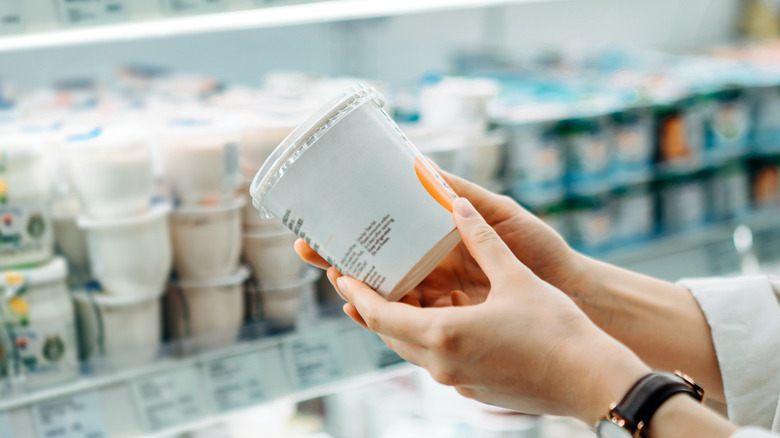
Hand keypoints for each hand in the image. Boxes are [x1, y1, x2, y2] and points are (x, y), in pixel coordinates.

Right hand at [295, 169, 582, 306]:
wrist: (573, 292)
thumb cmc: (540, 248)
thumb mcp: (501, 214)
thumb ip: (464, 197)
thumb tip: (425, 166)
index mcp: (442, 239)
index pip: (391, 234)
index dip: (358, 229)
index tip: (325, 219)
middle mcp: (435, 268)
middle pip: (380, 264)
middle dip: (343, 257)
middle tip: (308, 248)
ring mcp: (441, 297)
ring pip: (389, 293)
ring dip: (357, 287)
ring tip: (329, 277)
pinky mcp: (452, 322)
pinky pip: (412, 321)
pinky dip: (385, 317)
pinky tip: (361, 311)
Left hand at [335, 197, 650, 424]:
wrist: (591, 381)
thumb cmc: (556, 330)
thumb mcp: (515, 277)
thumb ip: (481, 239)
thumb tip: (456, 204)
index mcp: (444, 334)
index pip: (380, 314)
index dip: (357, 294)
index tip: (341, 275)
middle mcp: (441, 364)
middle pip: (389, 333)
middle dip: (369, 306)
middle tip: (356, 278)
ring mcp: (456, 381)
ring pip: (410, 349)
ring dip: (395, 322)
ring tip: (389, 295)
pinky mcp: (472, 388)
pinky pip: (433, 360)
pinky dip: (422, 337)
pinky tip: (433, 320)